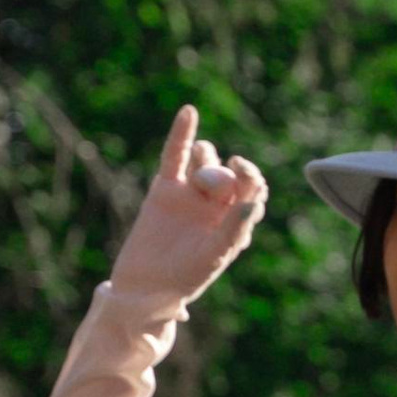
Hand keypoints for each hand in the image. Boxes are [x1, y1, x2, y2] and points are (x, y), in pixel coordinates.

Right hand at [108, 106, 267, 308]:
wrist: (143, 285)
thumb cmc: (184, 278)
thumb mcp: (213, 256)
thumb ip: (233, 229)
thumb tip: (253, 204)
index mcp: (235, 220)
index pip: (252, 189)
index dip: (251, 176)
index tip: (242, 171)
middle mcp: (217, 204)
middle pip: (228, 172)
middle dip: (223, 174)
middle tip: (211, 188)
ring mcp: (191, 194)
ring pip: (205, 160)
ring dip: (206, 156)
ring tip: (199, 172)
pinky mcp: (165, 188)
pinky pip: (174, 156)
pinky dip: (181, 134)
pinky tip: (189, 111)